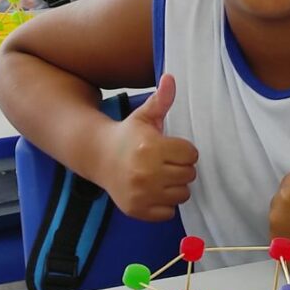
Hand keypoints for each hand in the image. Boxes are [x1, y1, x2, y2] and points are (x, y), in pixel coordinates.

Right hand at [102, 73, 198, 220]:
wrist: (98, 156)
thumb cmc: (128, 135)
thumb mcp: (144, 116)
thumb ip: (161, 100)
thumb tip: (171, 77)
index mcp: (151, 148)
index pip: (191, 155)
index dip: (184, 151)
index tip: (171, 148)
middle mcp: (146, 173)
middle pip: (189, 175)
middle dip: (181, 168)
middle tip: (165, 163)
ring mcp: (141, 194)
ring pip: (182, 195)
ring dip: (175, 186)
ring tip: (161, 176)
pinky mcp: (137, 210)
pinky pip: (169, 212)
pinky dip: (165, 204)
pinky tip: (153, 191)